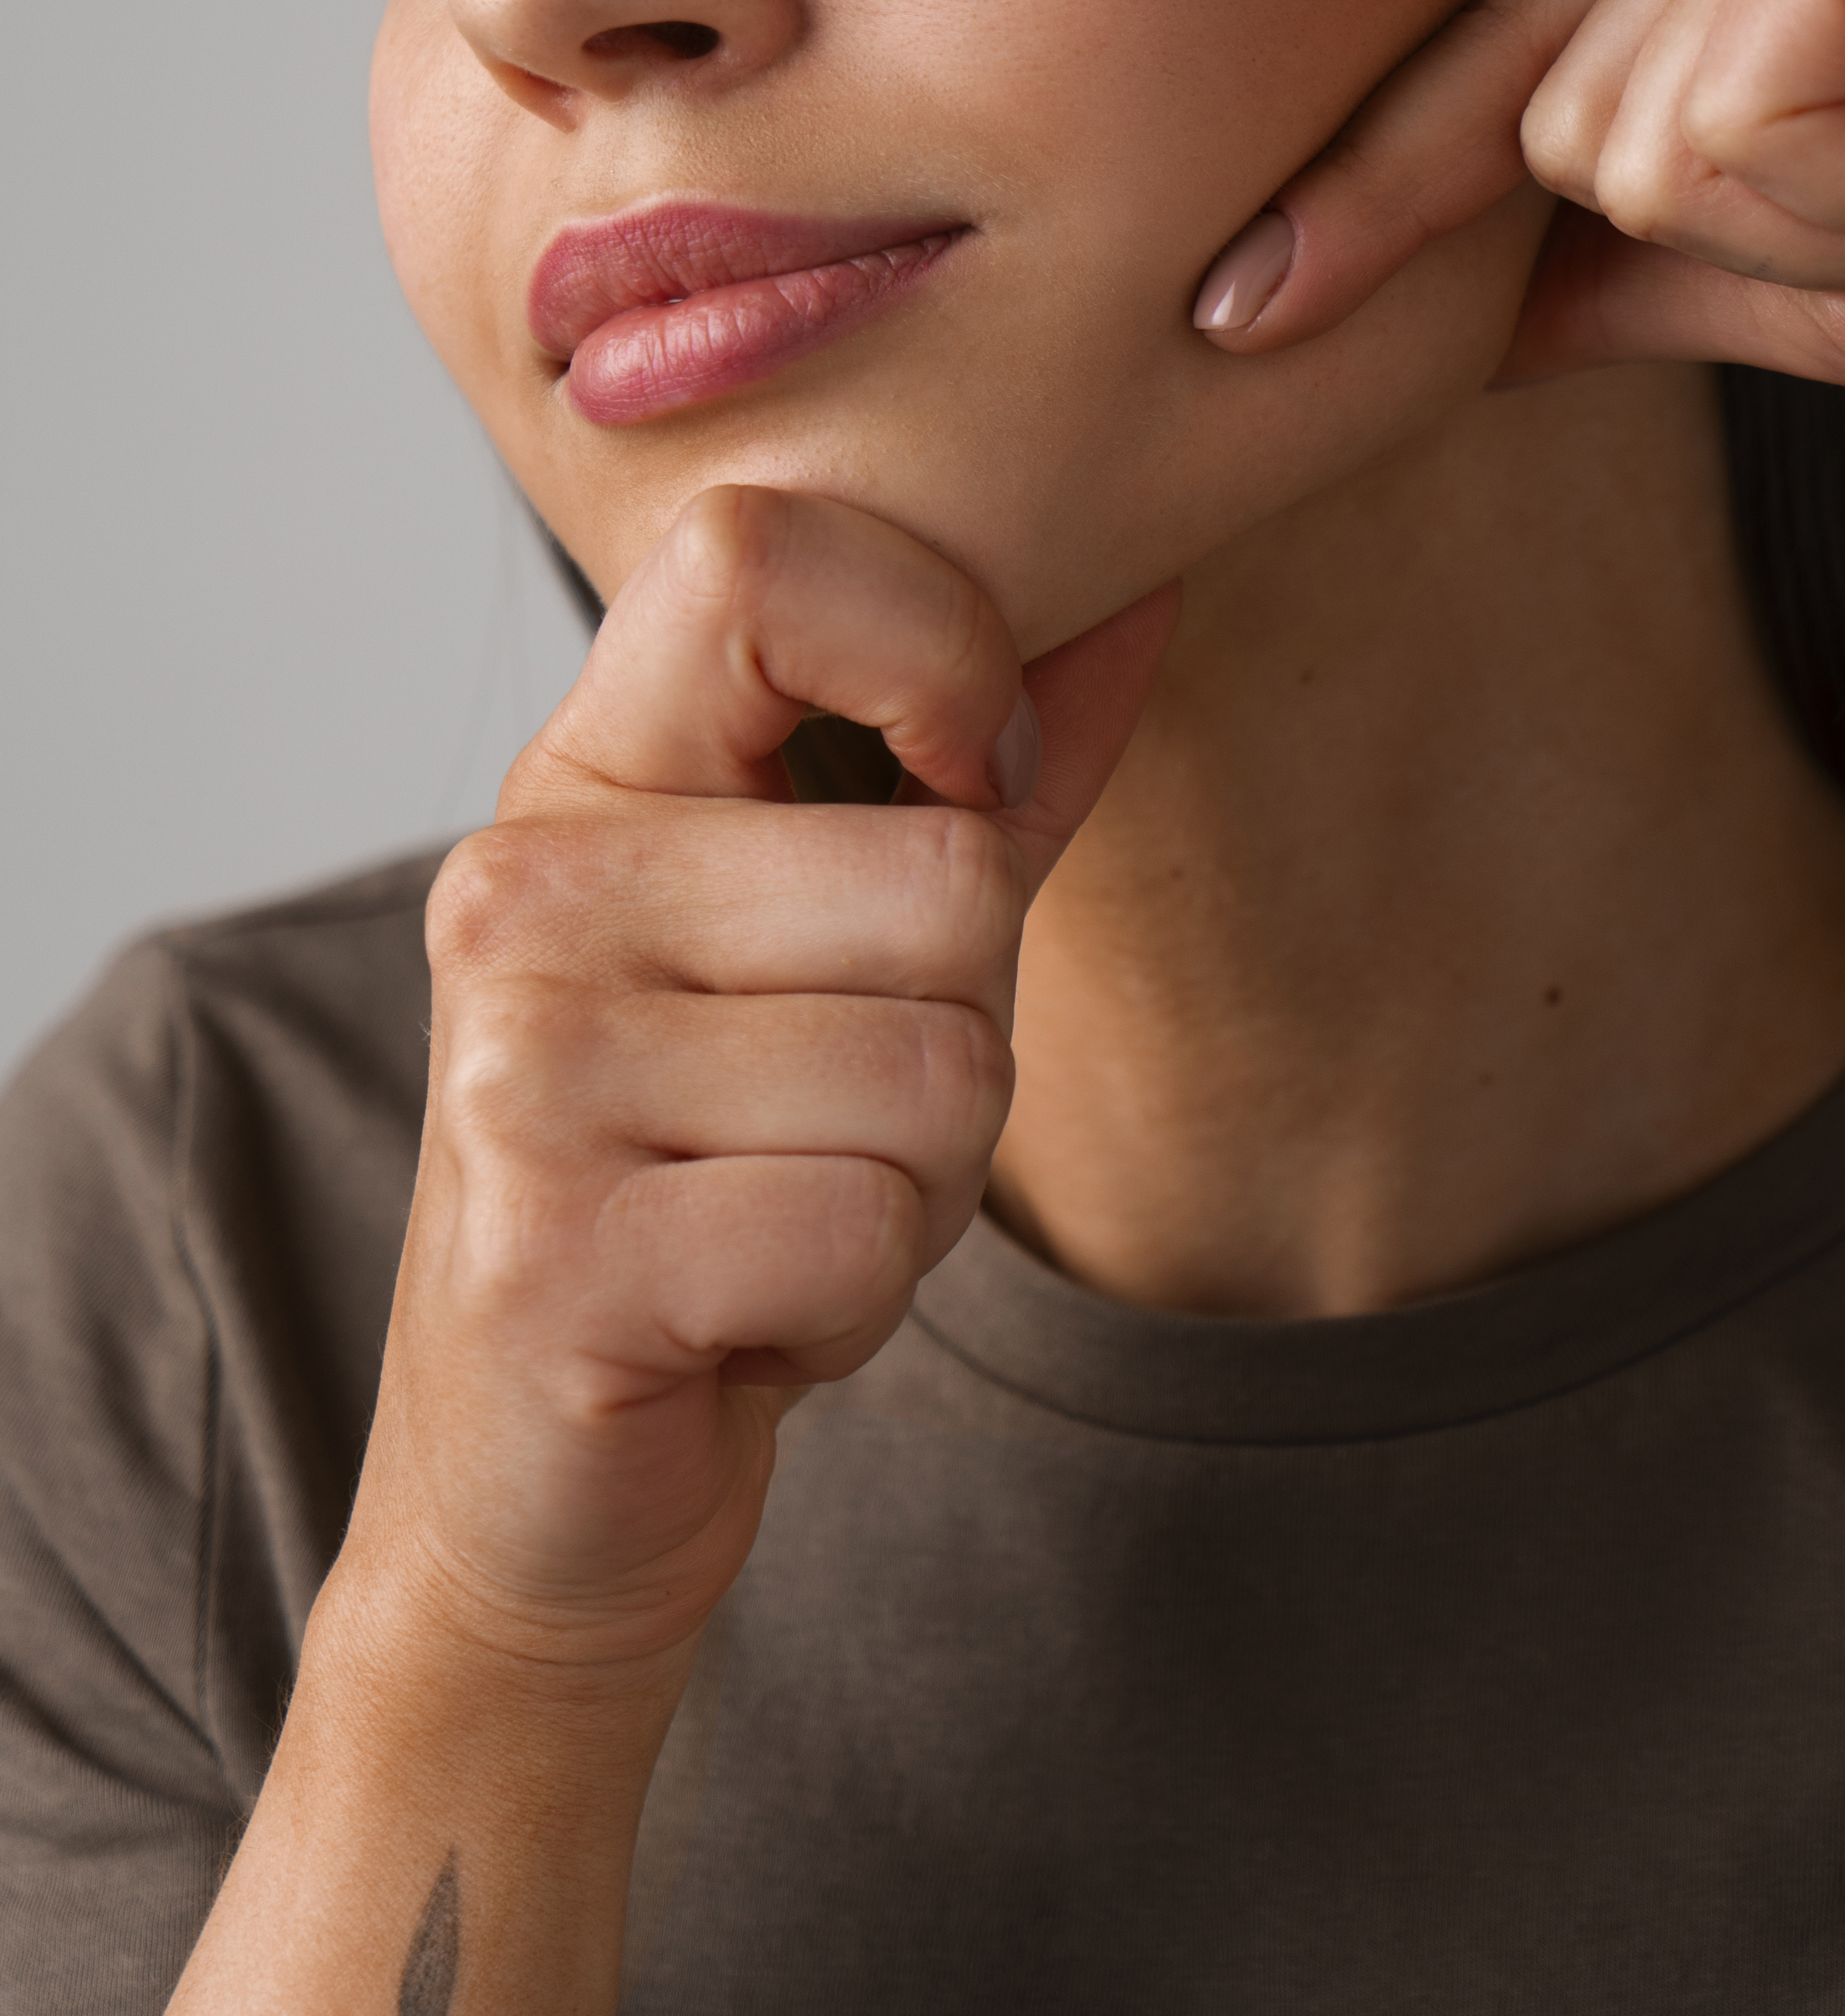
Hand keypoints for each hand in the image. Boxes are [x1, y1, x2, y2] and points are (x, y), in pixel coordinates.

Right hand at [343, 489, 1174, 1674]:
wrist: (540, 1469)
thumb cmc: (727, 1156)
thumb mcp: (860, 928)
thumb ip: (991, 757)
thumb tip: (1146, 585)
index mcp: (587, 772)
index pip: (760, 553)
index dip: (933, 650)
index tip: (957, 780)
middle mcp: (524, 891)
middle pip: (950, 879)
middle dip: (962, 1033)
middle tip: (823, 1114)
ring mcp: (521, 1071)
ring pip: (941, 1075)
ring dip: (916, 1186)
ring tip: (783, 1205)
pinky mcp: (554, 1257)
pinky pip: (869, 1231)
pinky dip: (857, 1298)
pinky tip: (746, 1308)